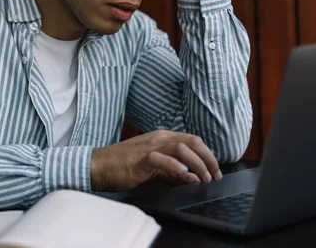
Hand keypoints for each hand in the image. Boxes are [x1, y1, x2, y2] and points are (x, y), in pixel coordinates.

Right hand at [90, 130, 221, 190]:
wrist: (100, 165)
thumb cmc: (124, 165)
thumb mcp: (153, 168)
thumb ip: (172, 172)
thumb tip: (192, 178)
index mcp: (162, 138)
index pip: (192, 140)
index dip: (207, 154)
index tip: (215, 170)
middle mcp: (158, 138)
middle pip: (191, 142)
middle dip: (208, 158)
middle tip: (215, 175)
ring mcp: (149, 147)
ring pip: (180, 148)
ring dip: (197, 163)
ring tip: (204, 177)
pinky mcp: (140, 159)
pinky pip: (160, 158)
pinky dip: (175, 165)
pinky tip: (184, 173)